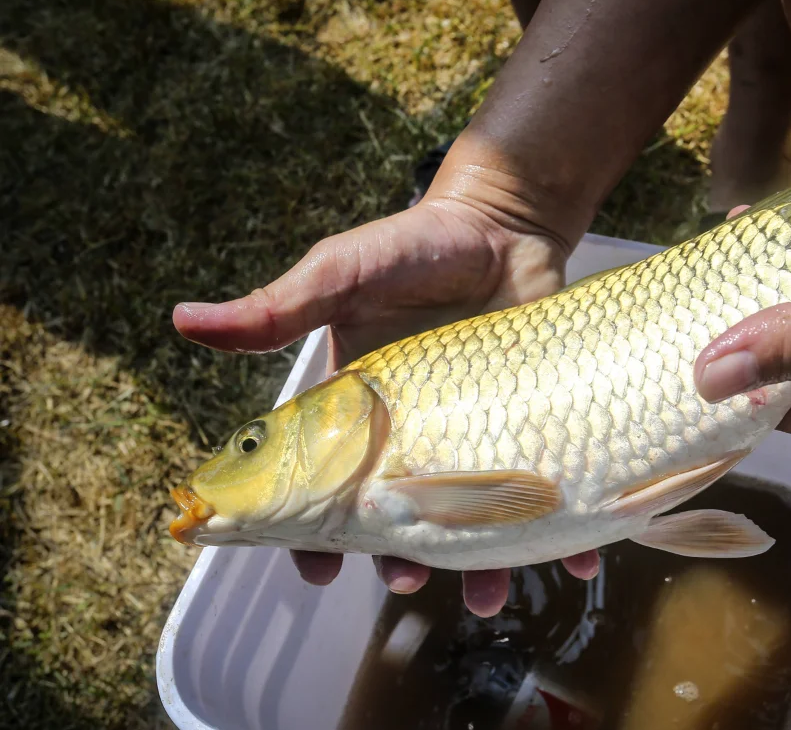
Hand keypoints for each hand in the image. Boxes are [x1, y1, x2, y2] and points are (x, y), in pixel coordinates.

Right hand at [172, 144, 600, 614]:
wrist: (506, 226)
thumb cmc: (418, 248)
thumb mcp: (346, 273)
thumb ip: (281, 307)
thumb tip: (182, 318)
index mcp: (359, 416)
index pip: (327, 489)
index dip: (313, 535)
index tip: (315, 568)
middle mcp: (417, 439)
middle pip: (401, 520)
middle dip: (399, 560)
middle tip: (404, 578)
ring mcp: (480, 439)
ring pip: (475, 522)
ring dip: (478, 566)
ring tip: (486, 596)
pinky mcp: (535, 429)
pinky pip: (549, 490)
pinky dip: (565, 533)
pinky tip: (576, 560)